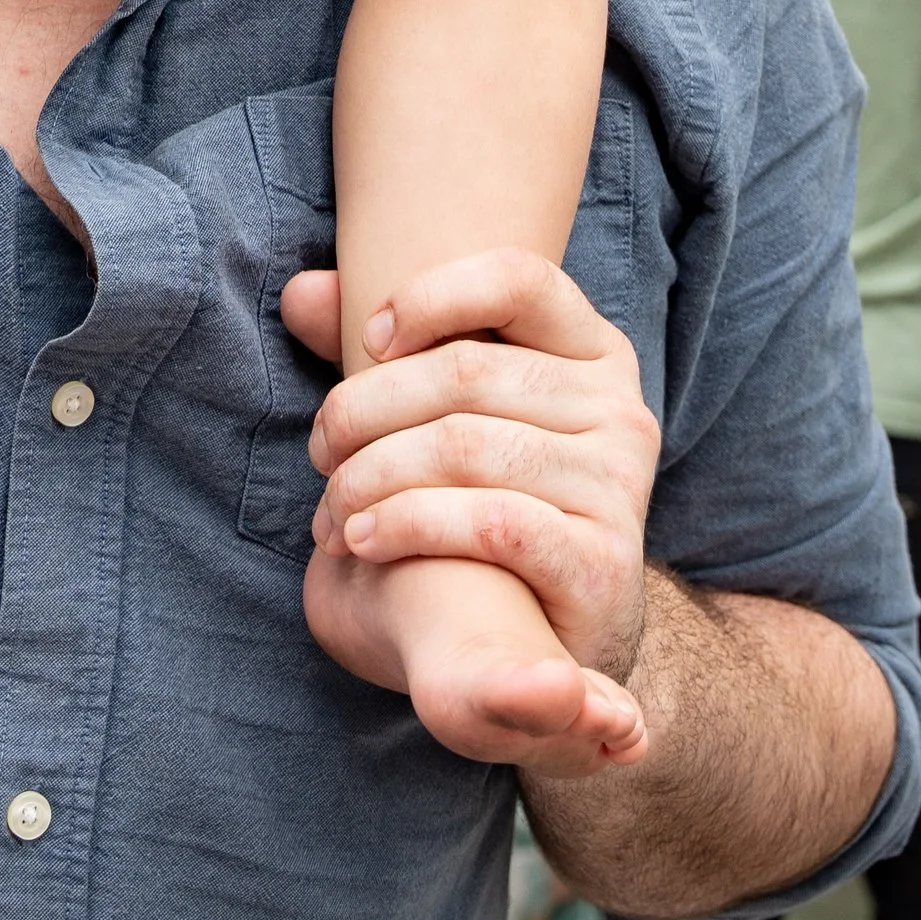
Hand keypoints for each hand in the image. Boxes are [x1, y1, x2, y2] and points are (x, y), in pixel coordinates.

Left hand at [282, 250, 657, 693]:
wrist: (550, 641)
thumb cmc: (491, 503)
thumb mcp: (454, 415)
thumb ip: (386, 350)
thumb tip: (301, 293)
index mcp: (593, 352)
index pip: (516, 278)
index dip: (431, 296)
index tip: (368, 340)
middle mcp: (619, 409)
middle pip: (466, 372)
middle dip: (366, 408)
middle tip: (321, 451)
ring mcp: (618, 486)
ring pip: (465, 447)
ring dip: (370, 477)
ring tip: (331, 511)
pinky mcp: (604, 564)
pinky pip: (490, 523)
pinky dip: (408, 525)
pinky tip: (363, 540)